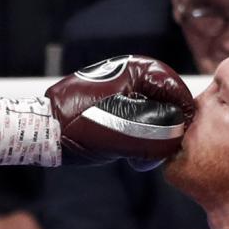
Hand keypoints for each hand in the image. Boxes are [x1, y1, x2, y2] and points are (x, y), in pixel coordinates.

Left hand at [45, 56, 194, 168]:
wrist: (42, 132)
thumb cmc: (81, 127)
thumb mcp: (126, 131)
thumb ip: (159, 133)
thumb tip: (177, 138)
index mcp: (135, 70)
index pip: (175, 87)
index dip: (184, 113)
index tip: (186, 136)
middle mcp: (128, 74)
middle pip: (165, 101)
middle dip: (167, 128)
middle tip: (163, 153)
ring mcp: (118, 90)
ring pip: (150, 114)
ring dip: (151, 137)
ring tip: (140, 159)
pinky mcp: (109, 106)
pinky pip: (134, 121)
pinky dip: (137, 138)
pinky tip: (130, 157)